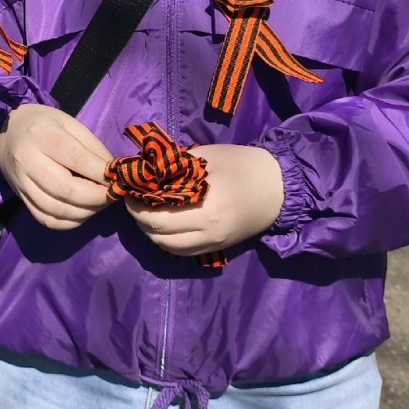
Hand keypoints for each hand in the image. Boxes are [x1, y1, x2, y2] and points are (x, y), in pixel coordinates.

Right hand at [0, 104, 113, 228]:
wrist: (7, 131)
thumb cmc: (44, 124)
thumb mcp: (70, 124)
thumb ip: (92, 148)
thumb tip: (113, 173)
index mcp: (42, 134)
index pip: (76, 159)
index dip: (100, 173)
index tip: (118, 179)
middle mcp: (28, 160)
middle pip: (65, 189)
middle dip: (96, 197)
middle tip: (113, 196)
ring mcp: (21, 182)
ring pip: (55, 209)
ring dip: (85, 212)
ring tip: (100, 205)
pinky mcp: (20, 197)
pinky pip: (45, 219)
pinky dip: (68, 222)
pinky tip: (82, 213)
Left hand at [126, 144, 284, 256]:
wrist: (279, 187)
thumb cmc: (244, 165)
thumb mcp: (207, 157)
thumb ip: (175, 166)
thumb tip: (145, 170)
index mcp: (206, 208)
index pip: (156, 218)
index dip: (136, 206)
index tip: (129, 190)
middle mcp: (208, 233)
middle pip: (158, 236)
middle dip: (139, 219)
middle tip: (134, 200)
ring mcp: (214, 244)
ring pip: (169, 248)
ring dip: (152, 233)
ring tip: (147, 212)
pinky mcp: (218, 248)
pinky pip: (184, 251)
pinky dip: (168, 240)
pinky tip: (165, 224)